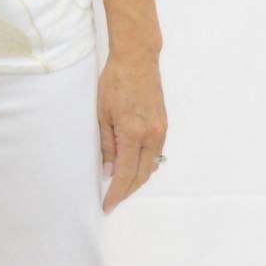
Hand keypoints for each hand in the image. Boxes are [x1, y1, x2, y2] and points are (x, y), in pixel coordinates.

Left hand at [97, 48, 165, 212]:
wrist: (137, 60)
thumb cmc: (114, 82)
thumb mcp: (101, 114)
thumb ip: (106, 145)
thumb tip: (109, 171)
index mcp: (133, 133)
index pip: (125, 174)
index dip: (116, 193)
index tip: (106, 206)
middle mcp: (151, 135)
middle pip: (141, 175)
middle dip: (127, 191)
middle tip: (111, 201)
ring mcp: (160, 131)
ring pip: (150, 166)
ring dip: (136, 180)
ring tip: (119, 188)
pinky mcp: (163, 125)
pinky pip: (155, 154)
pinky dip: (143, 166)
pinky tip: (132, 168)